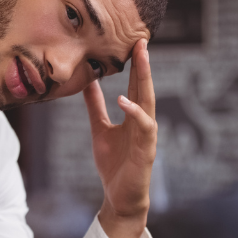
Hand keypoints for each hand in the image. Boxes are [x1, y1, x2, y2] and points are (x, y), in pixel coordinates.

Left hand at [83, 38, 156, 237]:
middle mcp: (144, 122)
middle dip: (144, 64)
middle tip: (141, 40)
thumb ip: (96, 107)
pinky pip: (144, 126)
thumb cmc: (113, 165)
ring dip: (145, 80)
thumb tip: (88, 83)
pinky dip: (136, 112)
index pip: (135, 85)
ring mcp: (147, 135)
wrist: (119, 197)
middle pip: (145, 88)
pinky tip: (124, 100)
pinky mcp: (147, 150)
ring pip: (149, 102)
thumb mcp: (100, 129)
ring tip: (140, 59)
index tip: (132, 42)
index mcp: (134, 117)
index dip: (134, 65)